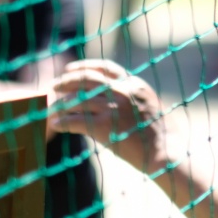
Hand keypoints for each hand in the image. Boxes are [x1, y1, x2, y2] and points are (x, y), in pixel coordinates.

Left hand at [51, 60, 176, 172]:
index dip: (85, 66)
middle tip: (54, 86)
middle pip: (86, 79)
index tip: (70, 69)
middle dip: (66, 81)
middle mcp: (122, 91)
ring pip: (77, 100)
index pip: (105, 67)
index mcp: (134, 84)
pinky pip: (76, 121)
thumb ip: (132, 96)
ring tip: (52, 110)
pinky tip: (56, 125)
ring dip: (61, 105)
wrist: (166, 151)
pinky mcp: (105, 126)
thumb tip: (115, 97)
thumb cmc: (161, 134)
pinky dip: (63, 122)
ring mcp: (112, 107)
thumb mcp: (150, 104)